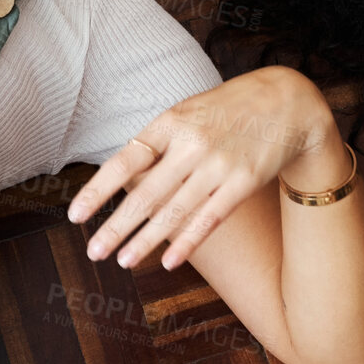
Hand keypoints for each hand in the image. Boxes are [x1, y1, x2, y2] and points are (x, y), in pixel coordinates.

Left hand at [68, 65, 336, 270]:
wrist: (288, 102)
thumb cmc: (229, 110)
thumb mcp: (189, 112)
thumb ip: (160, 143)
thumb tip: (125, 181)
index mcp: (171, 122)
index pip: (126, 160)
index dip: (99, 190)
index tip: (76, 216)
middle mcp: (192, 143)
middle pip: (146, 193)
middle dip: (117, 226)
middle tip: (94, 252)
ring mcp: (218, 164)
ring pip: (174, 211)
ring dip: (146, 240)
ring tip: (123, 261)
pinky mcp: (242, 182)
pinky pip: (209, 218)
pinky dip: (187, 241)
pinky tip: (167, 260)